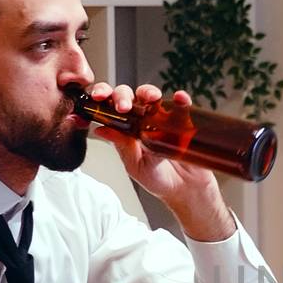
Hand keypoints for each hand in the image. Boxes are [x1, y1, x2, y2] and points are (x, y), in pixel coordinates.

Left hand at [86, 82, 234, 240]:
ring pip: (151, 95)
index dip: (102, 98)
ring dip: (149, 92)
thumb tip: (101, 130)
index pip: (109, 107)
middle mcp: (140, 119)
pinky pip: (181, 105)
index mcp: (124, 129)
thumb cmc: (157, 179)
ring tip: (151, 98)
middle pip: (128, 96)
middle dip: (122, 96)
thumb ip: (122, 147)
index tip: (98, 99)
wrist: (185, 190)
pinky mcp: (182, 120)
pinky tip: (179, 98)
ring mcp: (161, 118)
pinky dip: (181, 100)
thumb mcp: (135, 165)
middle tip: (123, 107)